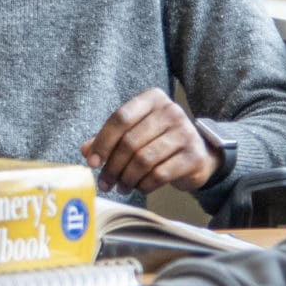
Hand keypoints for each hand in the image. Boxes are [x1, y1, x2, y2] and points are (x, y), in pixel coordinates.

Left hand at [81, 89, 220, 194]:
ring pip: (144, 159)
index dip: (102, 142)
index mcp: (152, 99)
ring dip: (127, 178)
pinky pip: (160, 174)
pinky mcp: (194, 156)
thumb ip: (109, 138)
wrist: (198, 153)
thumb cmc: (159, 140)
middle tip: (105, 182)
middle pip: (130, 141)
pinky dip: (144, 184)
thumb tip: (86, 151)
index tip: (92, 162)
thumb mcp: (134, 132)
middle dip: (113, 166)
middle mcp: (171, 111)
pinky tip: (140, 187)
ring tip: (121, 187)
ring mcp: (185, 133)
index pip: (120, 118)